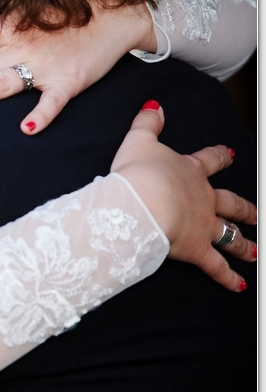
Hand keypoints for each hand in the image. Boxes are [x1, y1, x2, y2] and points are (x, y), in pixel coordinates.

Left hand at [0, 0, 153, 133]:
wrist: (119, 11)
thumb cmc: (67, 14)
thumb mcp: (22, 15)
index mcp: (3, 35)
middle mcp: (17, 50)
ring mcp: (43, 66)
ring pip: (0, 83)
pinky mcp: (70, 80)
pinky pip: (53, 100)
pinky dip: (42, 114)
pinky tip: (27, 128)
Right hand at [111, 102, 255, 291]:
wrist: (143, 201)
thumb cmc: (137, 173)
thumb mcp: (138, 141)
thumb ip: (147, 123)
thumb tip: (154, 106)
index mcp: (190, 172)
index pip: (209, 161)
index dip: (220, 157)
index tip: (231, 154)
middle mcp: (204, 198)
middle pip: (230, 202)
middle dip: (245, 208)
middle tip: (257, 213)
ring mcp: (203, 225)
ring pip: (230, 235)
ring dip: (244, 244)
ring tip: (256, 252)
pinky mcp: (197, 250)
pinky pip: (216, 266)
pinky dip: (228, 277)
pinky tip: (239, 285)